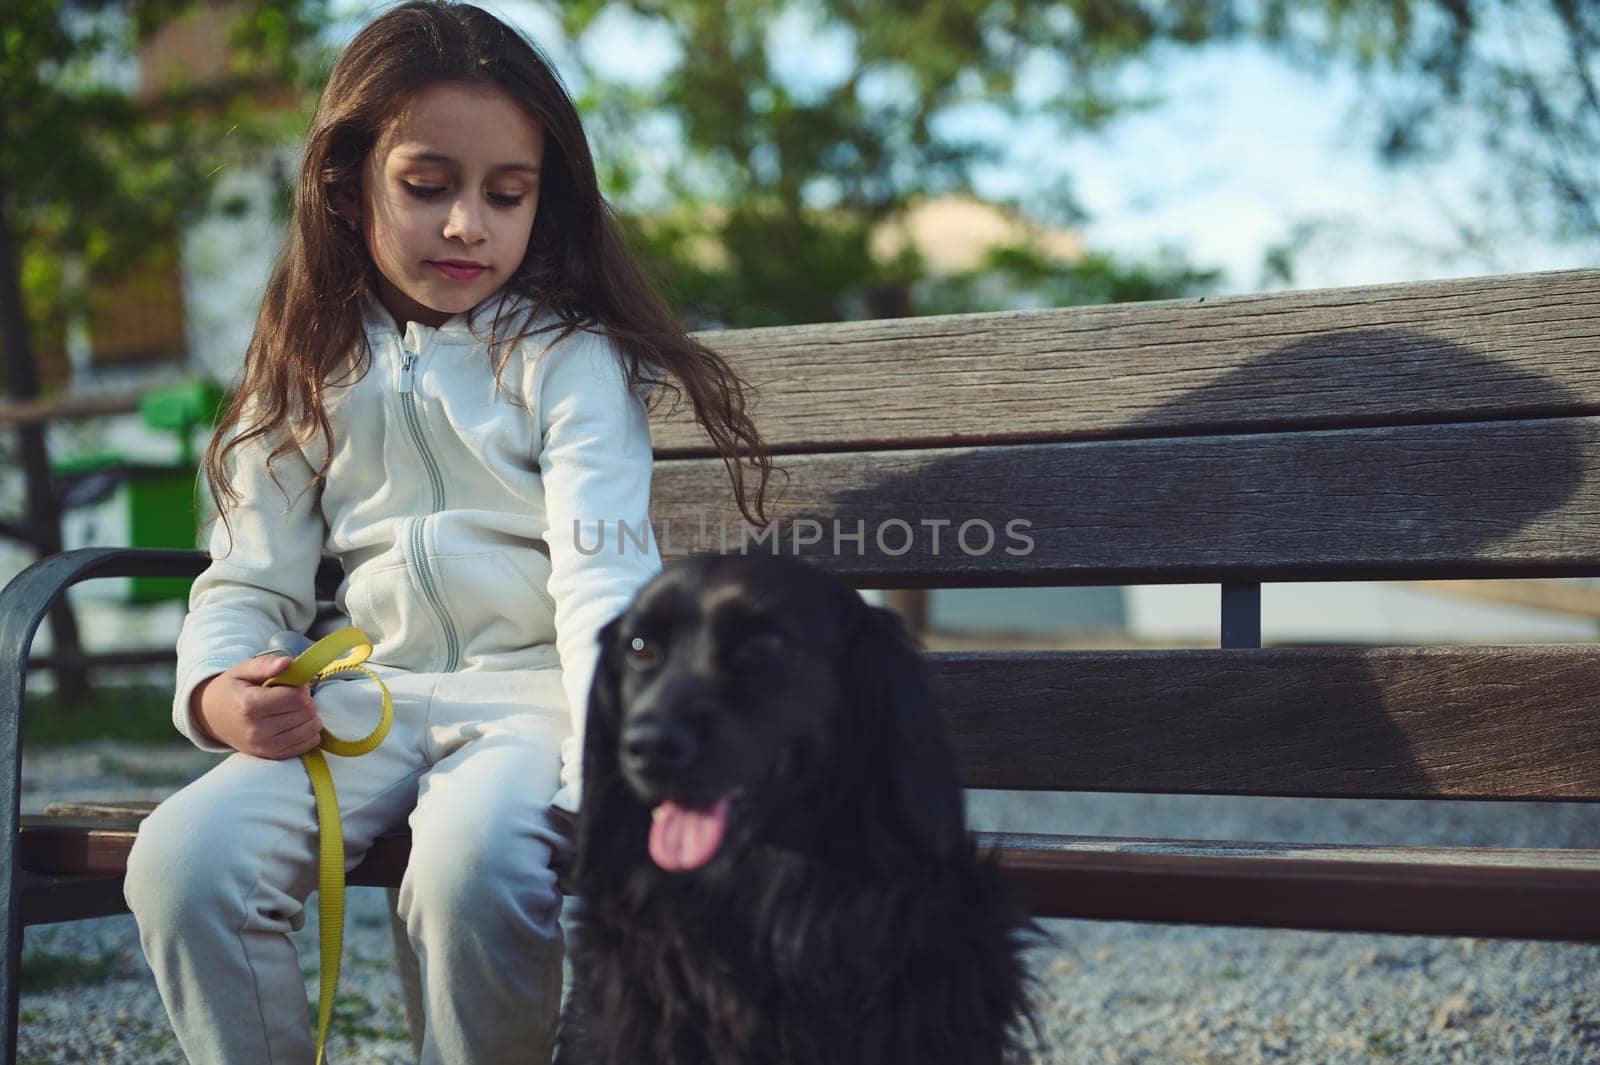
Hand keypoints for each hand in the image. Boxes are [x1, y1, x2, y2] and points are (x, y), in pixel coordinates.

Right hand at [190, 654, 323, 759]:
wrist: (211, 717)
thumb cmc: (232, 690)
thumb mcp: (242, 670)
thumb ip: (265, 665)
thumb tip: (288, 662)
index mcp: (250, 705)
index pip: (297, 697)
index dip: (301, 687)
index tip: (292, 684)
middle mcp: (257, 730)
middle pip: (306, 712)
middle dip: (305, 700)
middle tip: (291, 696)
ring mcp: (265, 746)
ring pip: (311, 729)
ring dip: (309, 716)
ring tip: (293, 709)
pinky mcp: (272, 756)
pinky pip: (308, 744)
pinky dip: (309, 732)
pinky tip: (296, 722)